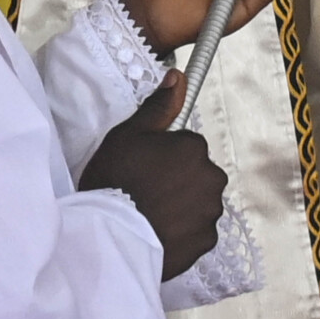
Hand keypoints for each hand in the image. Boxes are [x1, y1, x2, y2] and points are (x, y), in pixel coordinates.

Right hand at [79, 72, 228, 279]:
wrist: (107, 236)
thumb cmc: (114, 180)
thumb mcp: (128, 135)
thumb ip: (159, 107)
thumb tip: (178, 77)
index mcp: (194, 148)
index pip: (187, 146)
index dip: (164, 157)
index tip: (145, 168)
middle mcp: (211, 177)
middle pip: (197, 174)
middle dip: (179, 181)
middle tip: (146, 192)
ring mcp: (210, 212)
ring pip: (199, 203)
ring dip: (183, 207)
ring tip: (150, 214)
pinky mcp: (205, 242)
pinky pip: (198, 232)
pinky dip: (183, 232)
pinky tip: (159, 232)